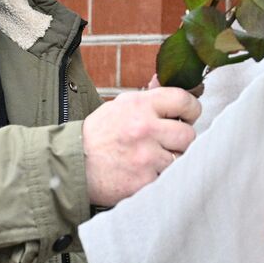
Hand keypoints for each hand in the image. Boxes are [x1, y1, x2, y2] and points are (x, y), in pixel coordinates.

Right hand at [82, 88, 201, 206]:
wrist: (72, 164)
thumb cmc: (100, 134)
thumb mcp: (120, 106)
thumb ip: (149, 97)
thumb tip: (165, 80)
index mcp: (140, 106)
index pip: (184, 100)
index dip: (191, 109)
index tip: (187, 116)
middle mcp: (144, 129)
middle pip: (188, 134)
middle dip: (181, 140)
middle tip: (167, 142)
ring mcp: (145, 157)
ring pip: (181, 159)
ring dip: (171, 160)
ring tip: (153, 158)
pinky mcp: (143, 181)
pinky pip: (168, 178)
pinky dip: (160, 177)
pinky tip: (145, 172)